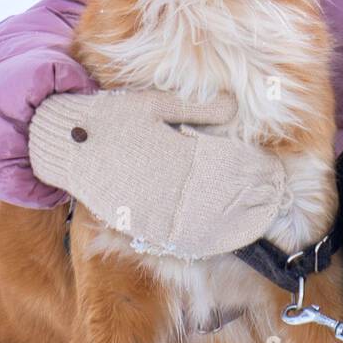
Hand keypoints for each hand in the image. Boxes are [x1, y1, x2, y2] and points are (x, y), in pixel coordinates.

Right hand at [27, 89, 288, 259]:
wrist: (65, 146)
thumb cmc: (110, 118)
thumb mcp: (153, 104)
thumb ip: (196, 108)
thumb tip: (234, 106)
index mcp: (174, 153)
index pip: (227, 166)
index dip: (254, 172)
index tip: (276, 174)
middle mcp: (167, 186)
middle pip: (221, 197)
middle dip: (252, 199)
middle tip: (277, 198)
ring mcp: (152, 209)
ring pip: (204, 223)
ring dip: (236, 223)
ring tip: (261, 220)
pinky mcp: (138, 223)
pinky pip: (177, 237)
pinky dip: (205, 239)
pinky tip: (224, 239)